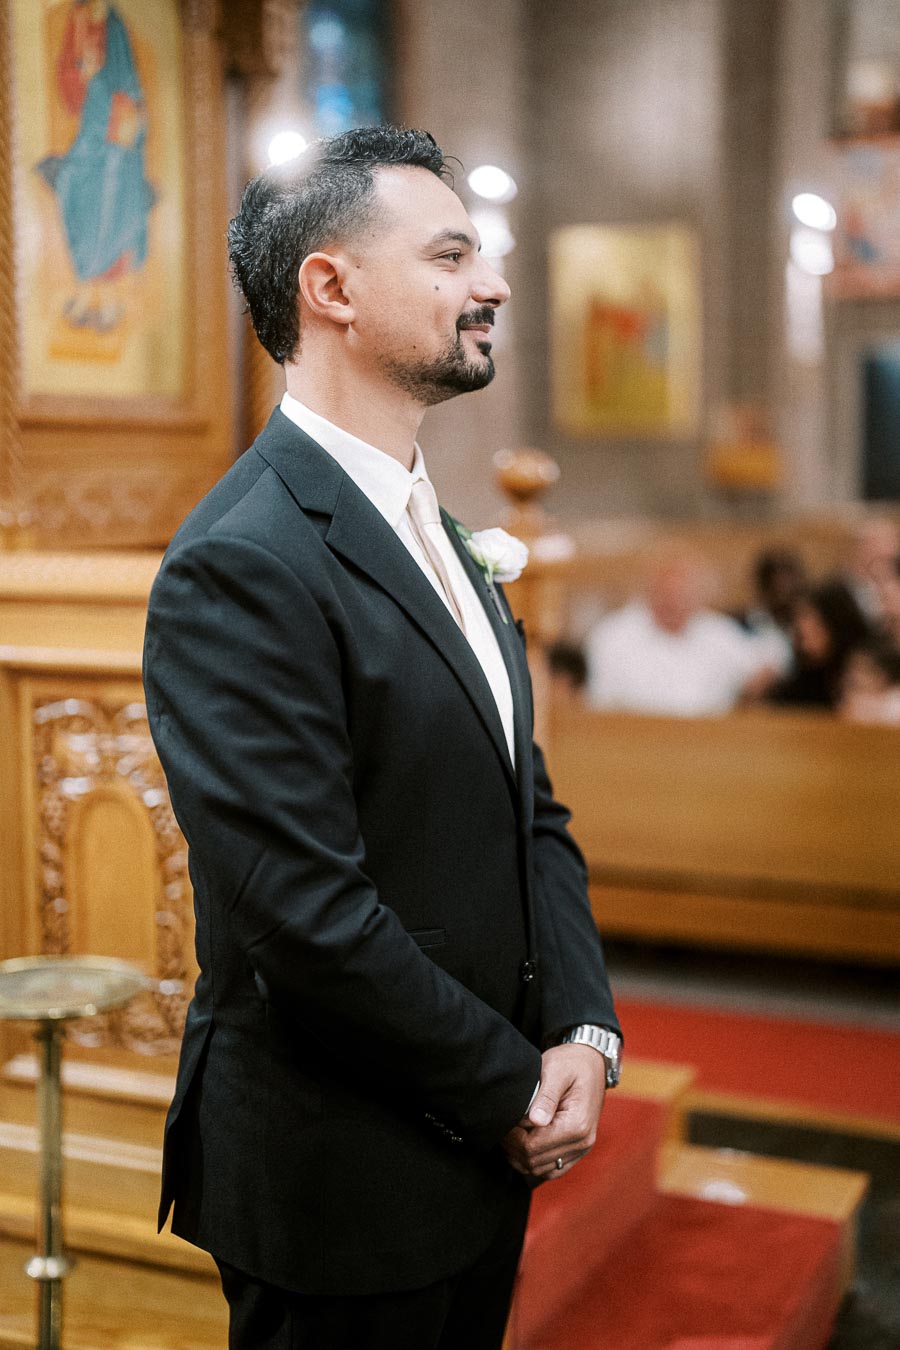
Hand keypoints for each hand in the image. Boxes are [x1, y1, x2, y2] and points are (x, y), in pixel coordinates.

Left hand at [501, 1044, 605, 1180]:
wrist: (592, 1062)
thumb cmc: (571, 1063)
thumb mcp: (556, 1071)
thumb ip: (546, 1096)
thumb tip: (535, 1121)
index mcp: (577, 1125)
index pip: (533, 1147)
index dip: (512, 1137)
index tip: (504, 1119)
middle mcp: (582, 1142)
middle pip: (535, 1162)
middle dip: (514, 1146)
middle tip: (504, 1125)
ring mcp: (581, 1149)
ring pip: (541, 1170)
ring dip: (521, 1156)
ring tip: (512, 1133)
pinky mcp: (577, 1149)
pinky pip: (552, 1168)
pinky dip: (534, 1160)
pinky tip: (524, 1142)